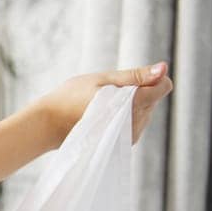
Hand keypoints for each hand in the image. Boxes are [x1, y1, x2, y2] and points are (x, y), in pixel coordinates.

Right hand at [33, 63, 173, 145]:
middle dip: (138, 91)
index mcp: (133, 104)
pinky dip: (126, 115)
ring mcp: (131, 135)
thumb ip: (135, 76)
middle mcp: (136, 123)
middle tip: (107, 93)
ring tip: (103, 105)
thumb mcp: (102, 79)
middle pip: (154, 98)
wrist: (47, 125)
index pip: (163, 86)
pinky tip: (105, 115)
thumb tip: (164, 68)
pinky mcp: (124, 142)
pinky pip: (137, 122)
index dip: (151, 78)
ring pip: (146, 110)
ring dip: (132, 104)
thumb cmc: (70, 97)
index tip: (128, 80)